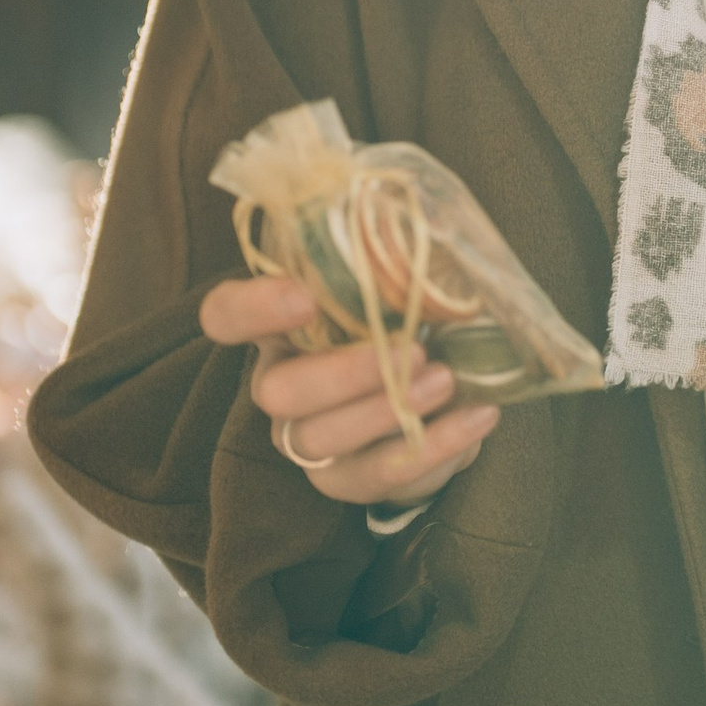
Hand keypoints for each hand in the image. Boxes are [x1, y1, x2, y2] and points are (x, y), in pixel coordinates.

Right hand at [197, 276, 497, 507]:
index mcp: (281, 325)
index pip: (226, 314)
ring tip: (446, 380)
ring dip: (386, 411)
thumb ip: (396, 258)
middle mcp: (282, 386)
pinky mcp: (350, 479)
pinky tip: (479, 416)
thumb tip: (433, 225)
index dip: (251, 308)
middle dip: (342, 374)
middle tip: (413, 348)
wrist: (441, 391)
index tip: (304, 298)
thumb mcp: (398, 284)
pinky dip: (434, 446)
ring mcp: (309, 439)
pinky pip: (380, 476)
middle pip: (277, 392)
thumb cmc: (409, 320)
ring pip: (321, 439)